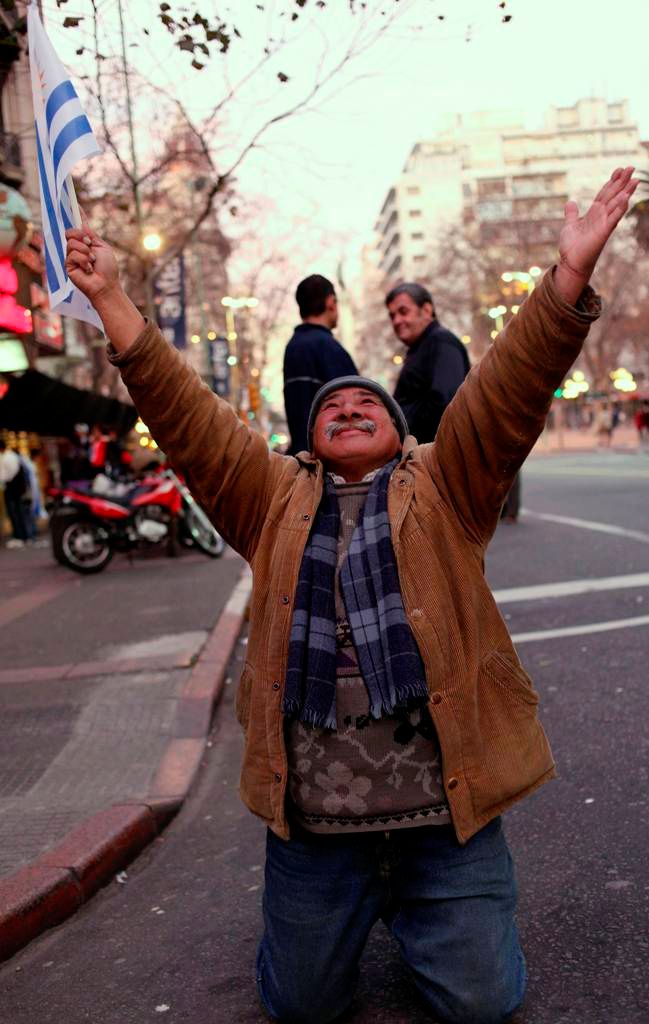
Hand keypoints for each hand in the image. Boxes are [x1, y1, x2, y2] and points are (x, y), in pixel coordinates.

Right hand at [65, 221, 119, 301]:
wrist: (106, 285)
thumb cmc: (108, 269)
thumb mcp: (103, 248)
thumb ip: (92, 236)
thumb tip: (82, 225)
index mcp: (87, 242)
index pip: (79, 226)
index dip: (77, 214)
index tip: (74, 201)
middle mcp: (77, 248)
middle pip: (70, 232)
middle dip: (81, 236)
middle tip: (90, 245)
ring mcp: (71, 257)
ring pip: (71, 243)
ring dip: (85, 252)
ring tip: (92, 262)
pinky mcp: (68, 265)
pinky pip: (72, 254)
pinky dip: (83, 261)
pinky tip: (88, 269)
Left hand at [555, 166, 637, 302]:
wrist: (570, 263)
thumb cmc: (571, 247)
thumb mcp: (570, 225)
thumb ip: (572, 213)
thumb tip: (571, 202)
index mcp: (593, 213)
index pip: (604, 193)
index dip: (611, 181)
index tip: (619, 169)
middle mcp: (601, 217)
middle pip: (613, 195)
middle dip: (621, 182)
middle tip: (631, 168)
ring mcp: (603, 224)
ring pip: (616, 204)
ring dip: (626, 192)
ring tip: (635, 180)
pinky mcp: (603, 232)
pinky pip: (613, 218)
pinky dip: (620, 208)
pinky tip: (626, 198)